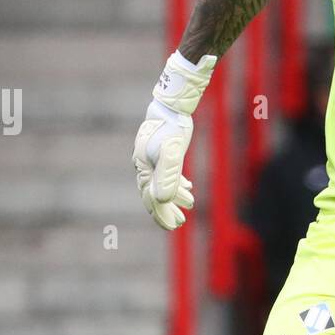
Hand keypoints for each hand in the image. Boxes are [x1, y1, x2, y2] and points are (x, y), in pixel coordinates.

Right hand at [133, 102, 194, 230]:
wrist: (170, 107)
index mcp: (145, 169)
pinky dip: (177, 183)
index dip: (161, 214)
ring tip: (189, 205)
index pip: (151, 198)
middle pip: (154, 194)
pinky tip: (188, 188)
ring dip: (174, 198)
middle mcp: (145, 167)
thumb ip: (168, 176)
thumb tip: (162, 200)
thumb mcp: (171, 153)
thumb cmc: (170, 129)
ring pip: (161, 184)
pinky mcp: (163, 153)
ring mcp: (153, 160)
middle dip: (167, 210)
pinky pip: (168, 174)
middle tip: (180, 222)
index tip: (173, 226)